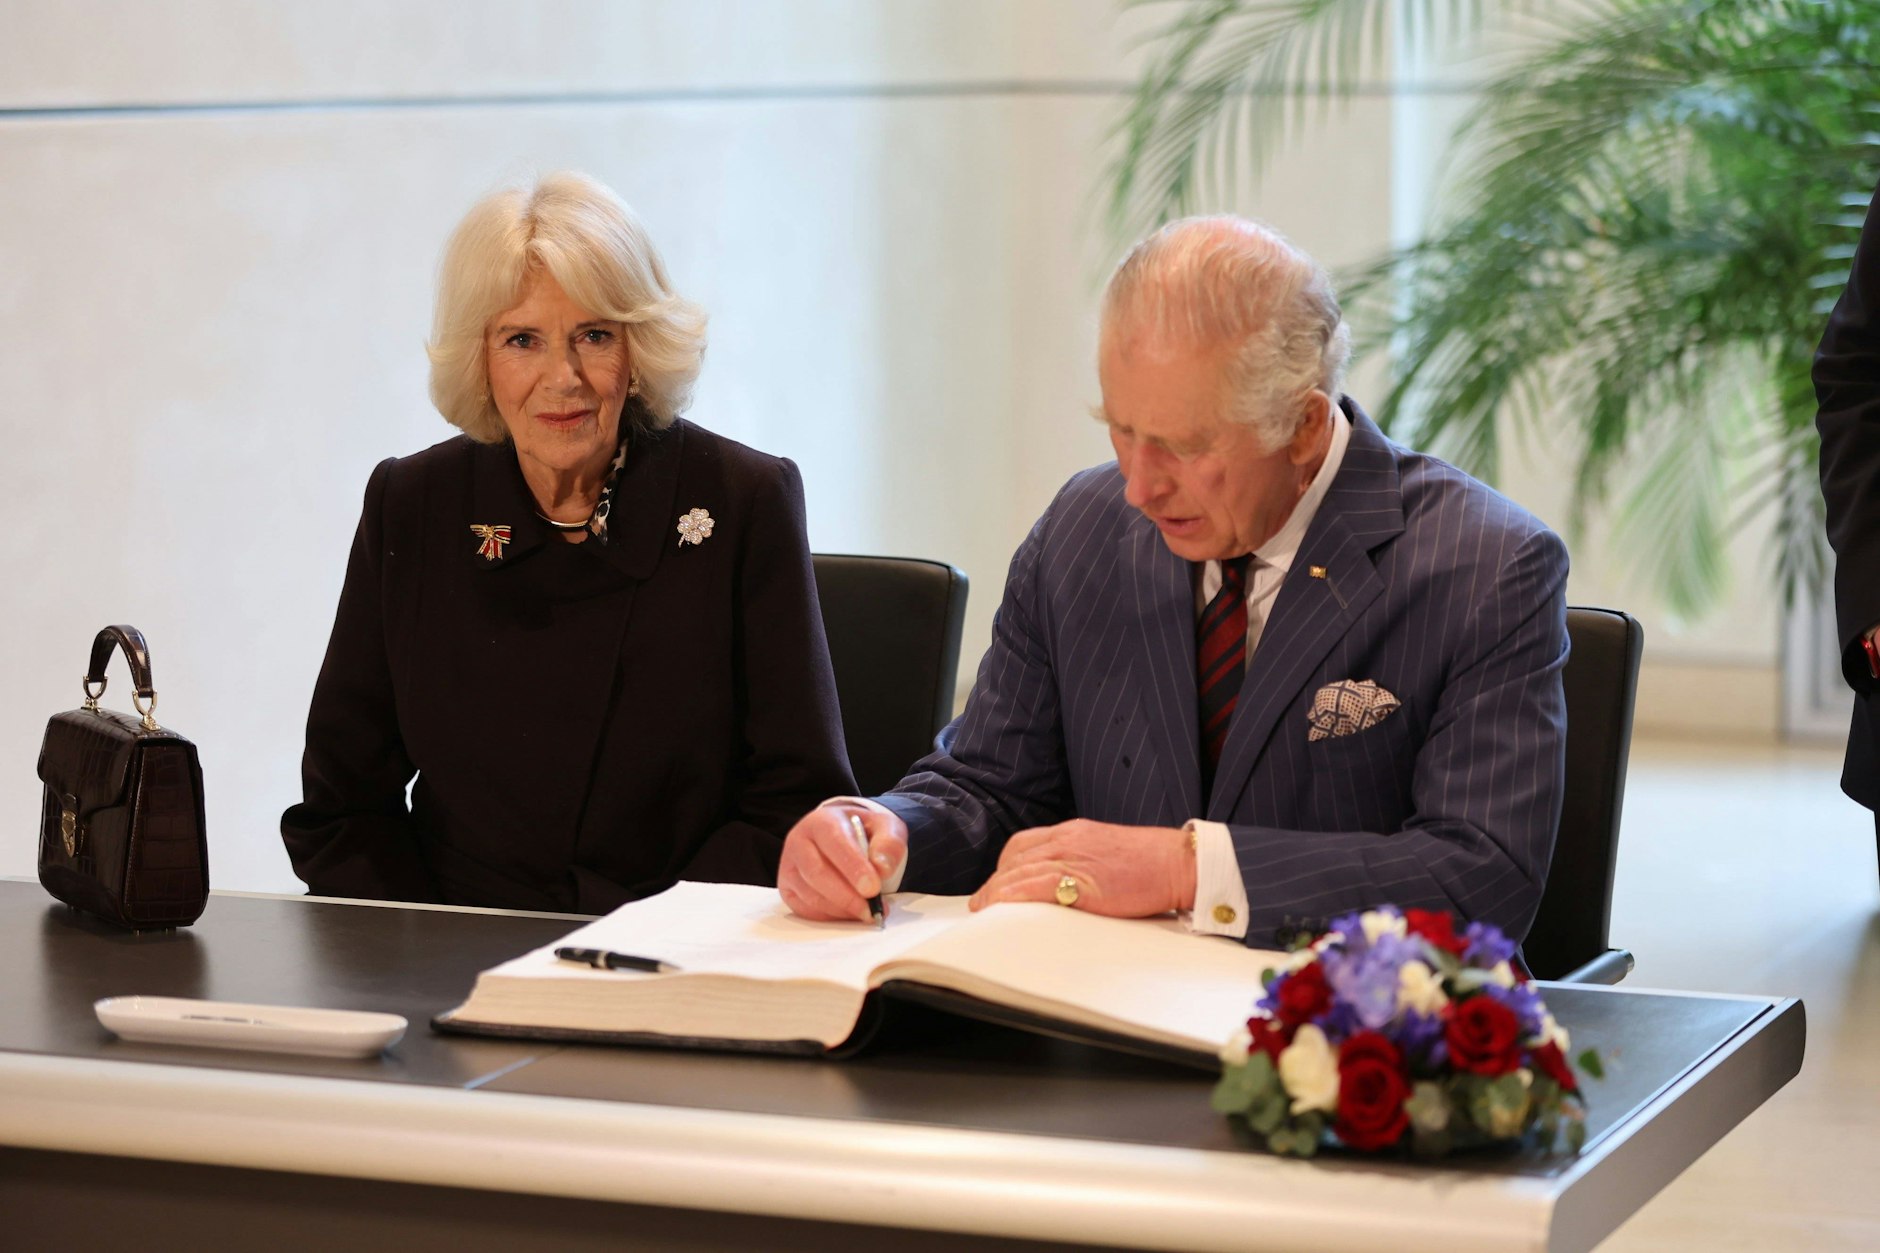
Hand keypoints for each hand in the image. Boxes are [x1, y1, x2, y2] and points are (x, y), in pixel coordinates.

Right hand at [779, 803, 907, 922]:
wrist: (843, 836)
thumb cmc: (863, 833)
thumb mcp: (884, 827)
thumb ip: (889, 843)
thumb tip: (882, 868)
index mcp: (821, 821)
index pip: (834, 843)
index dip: (853, 867)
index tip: (873, 888)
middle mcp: (798, 842)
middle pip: (817, 873)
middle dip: (847, 896)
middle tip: (872, 909)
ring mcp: (789, 867)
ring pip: (810, 895)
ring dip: (841, 909)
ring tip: (867, 912)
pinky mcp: (787, 889)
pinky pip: (805, 909)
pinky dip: (830, 916)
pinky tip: (849, 913)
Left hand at [968, 819, 1194, 917]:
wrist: (1179, 862)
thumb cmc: (1153, 863)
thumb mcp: (1109, 853)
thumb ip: (1085, 862)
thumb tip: (1069, 885)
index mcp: (1075, 832)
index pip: (1024, 844)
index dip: (1005, 866)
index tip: (997, 884)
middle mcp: (1068, 840)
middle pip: (1015, 858)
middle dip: (995, 881)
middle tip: (983, 902)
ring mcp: (1073, 857)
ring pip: (1019, 871)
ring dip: (996, 892)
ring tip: (984, 910)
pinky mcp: (1081, 880)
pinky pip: (1034, 886)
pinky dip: (1012, 896)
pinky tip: (1001, 908)